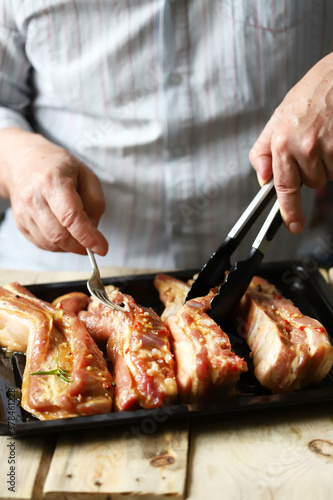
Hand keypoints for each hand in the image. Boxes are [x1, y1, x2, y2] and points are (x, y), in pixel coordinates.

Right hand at [0, 128, 107, 254]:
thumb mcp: (87, 176)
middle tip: (94, 245)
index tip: (102, 248)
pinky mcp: (20, 223)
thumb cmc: (60, 168)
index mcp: (52, 180)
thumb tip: (93, 231)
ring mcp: (23, 212)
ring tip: (79, 234)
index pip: (70, 217)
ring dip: (70, 247)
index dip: (88, 237)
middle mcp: (33, 197)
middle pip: (59, 235)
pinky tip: (66, 233)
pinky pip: (42, 244)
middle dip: (81, 246)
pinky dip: (58, 245)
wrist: (26, 162)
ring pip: (50, 243)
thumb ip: (95, 204)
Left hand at [249, 53, 332, 233]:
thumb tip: (262, 179)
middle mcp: (305, 146)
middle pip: (311, 182)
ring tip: (328, 134)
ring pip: (329, 175)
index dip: (289, 210)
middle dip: (313, 169)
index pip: (284, 186)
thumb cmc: (313, 92)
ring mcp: (330, 147)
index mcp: (282, 141)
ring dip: (329, 162)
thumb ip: (264, 150)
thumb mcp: (279, 117)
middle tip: (315, 141)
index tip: (294, 225)